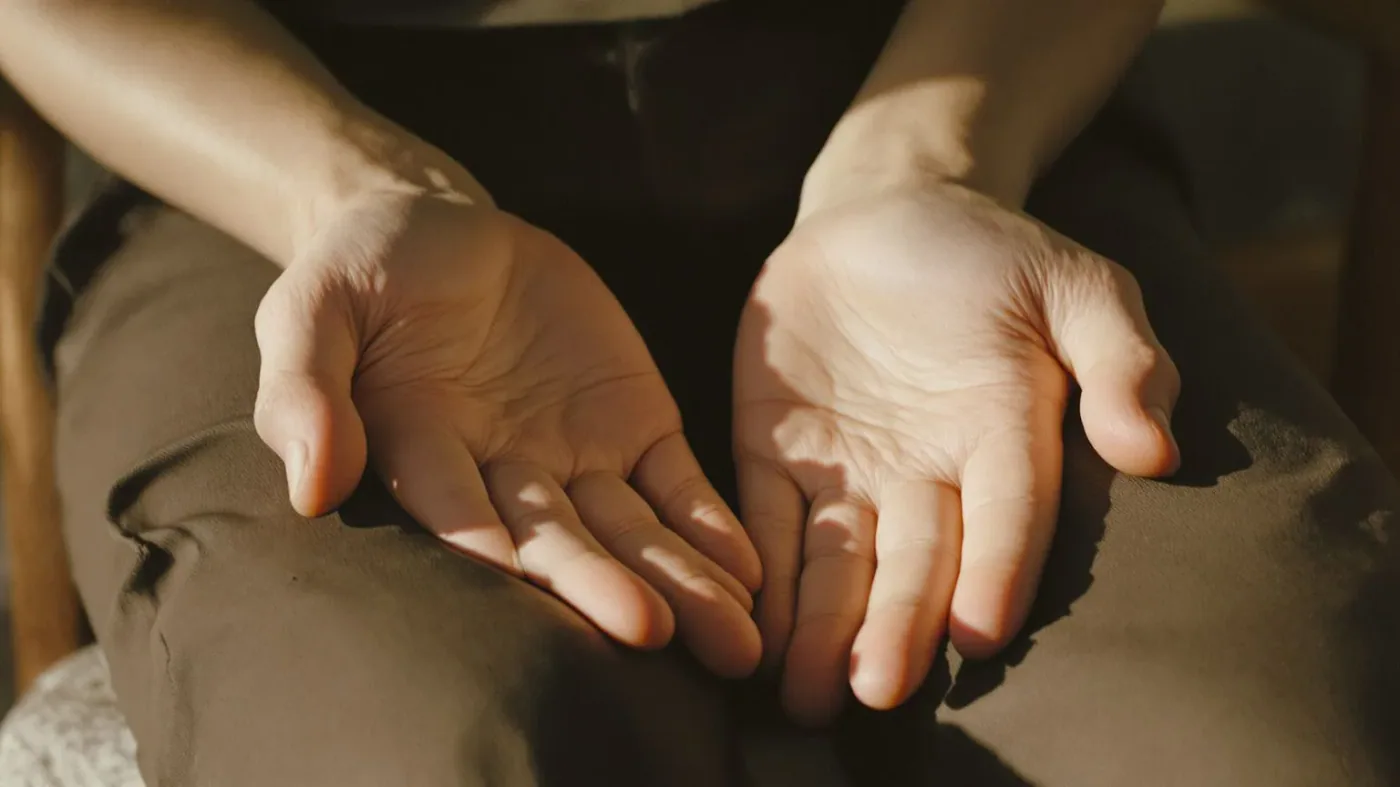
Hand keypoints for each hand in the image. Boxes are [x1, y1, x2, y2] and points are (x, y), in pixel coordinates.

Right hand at [253, 194, 762, 675]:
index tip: (515, 572)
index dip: (483, 536)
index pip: (453, 505)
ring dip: (679, 582)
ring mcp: (575, 457)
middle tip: (648, 633)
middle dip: (601, 586)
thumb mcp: (314, 304)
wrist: (443, 231)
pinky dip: (711, 528)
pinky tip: (749, 570)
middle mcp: (503, 474)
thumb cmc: (362, 271)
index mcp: (420, 452)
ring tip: (732, 635)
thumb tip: (310, 485)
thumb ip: (307, 385)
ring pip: (631, 532)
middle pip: (557, 540)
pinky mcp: (634, 428)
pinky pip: (677, 488)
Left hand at [733, 182, 1178, 722]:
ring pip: (838, 562)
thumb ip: (1120, 357)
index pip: (1008, 514)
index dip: (996, 568)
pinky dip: (760, 572)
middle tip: (875, 690)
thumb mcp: (1075, 284)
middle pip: (916, 560)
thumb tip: (1151, 450)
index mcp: (1007, 437)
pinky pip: (767, 520)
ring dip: (821, 626)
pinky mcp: (775, 453)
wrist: (885, 212)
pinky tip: (749, 627)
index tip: (981, 632)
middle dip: (898, 625)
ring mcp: (849, 470)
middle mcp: (928, 474)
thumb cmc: (990, 254)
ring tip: (803, 694)